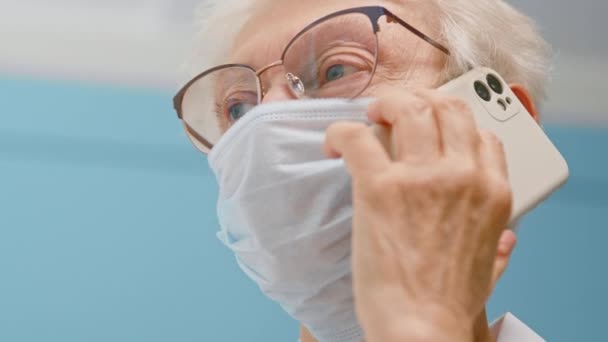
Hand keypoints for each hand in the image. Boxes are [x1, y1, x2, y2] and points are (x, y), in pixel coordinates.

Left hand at [324, 88, 512, 341]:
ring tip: (369, 116)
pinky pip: (357, 138)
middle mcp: (462, 174)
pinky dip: (341, 133)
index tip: (434, 125)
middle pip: (446, 108)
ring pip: (406, 110)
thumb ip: (499, 249)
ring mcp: (421, 177)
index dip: (455, 121)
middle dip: (420, 100)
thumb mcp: (488, 271)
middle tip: (396, 109)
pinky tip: (333, 145)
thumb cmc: (449, 305)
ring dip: (385, 105)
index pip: (482, 134)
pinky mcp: (379, 187)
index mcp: (494, 192)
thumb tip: (509, 240)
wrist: (421, 328)